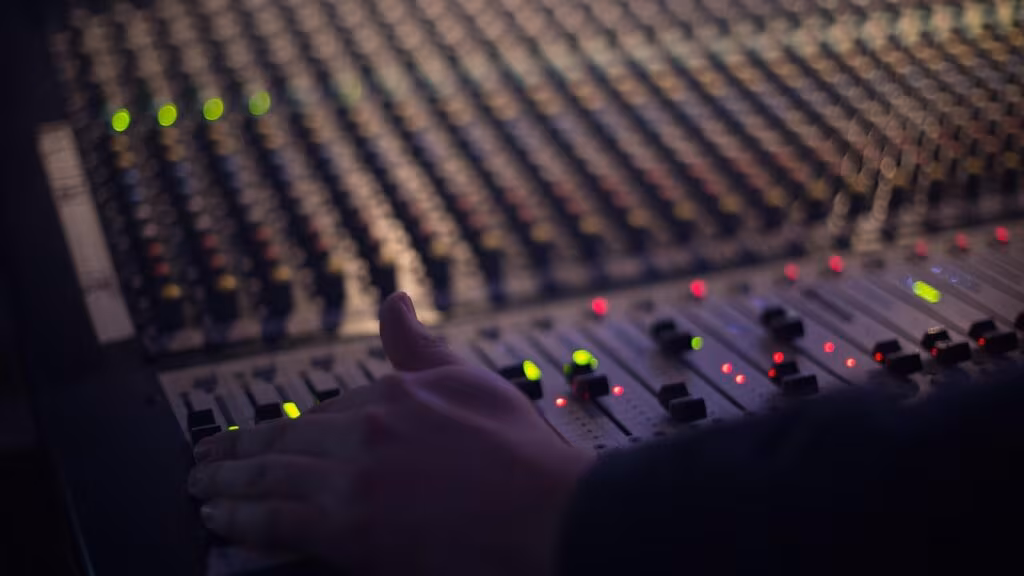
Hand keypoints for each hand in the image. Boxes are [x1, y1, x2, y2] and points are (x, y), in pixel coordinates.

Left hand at [189, 292, 594, 575]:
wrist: (548, 513)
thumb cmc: (520, 454)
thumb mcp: (470, 381)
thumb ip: (421, 345)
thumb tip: (394, 302)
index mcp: (391, 394)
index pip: (323, 411)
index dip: (287, 427)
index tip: (265, 436)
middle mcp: (363, 432)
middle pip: (282, 439)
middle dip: (235, 451)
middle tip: (204, 460)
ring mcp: (352, 481)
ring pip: (268, 477)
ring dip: (227, 483)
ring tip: (202, 488)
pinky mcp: (348, 529)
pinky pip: (276, 521)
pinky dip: (242, 519)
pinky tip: (222, 519)